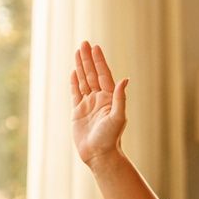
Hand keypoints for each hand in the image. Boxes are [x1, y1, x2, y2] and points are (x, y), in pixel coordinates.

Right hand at [71, 40, 128, 165]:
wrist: (99, 155)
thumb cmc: (111, 138)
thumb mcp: (118, 117)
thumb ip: (120, 98)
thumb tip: (124, 80)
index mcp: (109, 99)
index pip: (104, 75)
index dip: (99, 61)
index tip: (95, 48)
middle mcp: (99, 100)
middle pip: (93, 74)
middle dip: (88, 59)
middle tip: (84, 43)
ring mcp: (88, 105)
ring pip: (84, 81)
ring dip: (81, 66)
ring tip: (77, 52)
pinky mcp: (78, 112)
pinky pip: (75, 93)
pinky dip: (74, 82)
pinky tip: (74, 72)